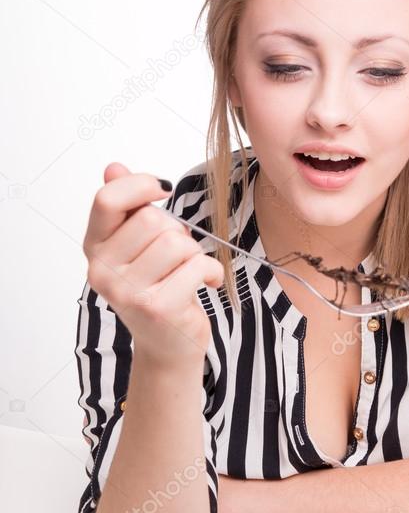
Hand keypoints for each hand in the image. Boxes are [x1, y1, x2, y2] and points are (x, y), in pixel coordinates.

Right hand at [82, 162, 223, 367]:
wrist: (167, 344)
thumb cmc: (157, 288)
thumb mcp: (136, 246)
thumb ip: (126, 207)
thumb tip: (114, 167)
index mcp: (94, 249)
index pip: (107, 199)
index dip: (140, 185)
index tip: (161, 191)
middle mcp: (103, 271)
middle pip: (151, 219)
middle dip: (175, 230)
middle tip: (177, 254)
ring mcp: (128, 292)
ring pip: (176, 241)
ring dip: (194, 252)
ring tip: (188, 270)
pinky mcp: (157, 307)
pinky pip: (196, 265)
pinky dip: (211, 271)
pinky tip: (205, 283)